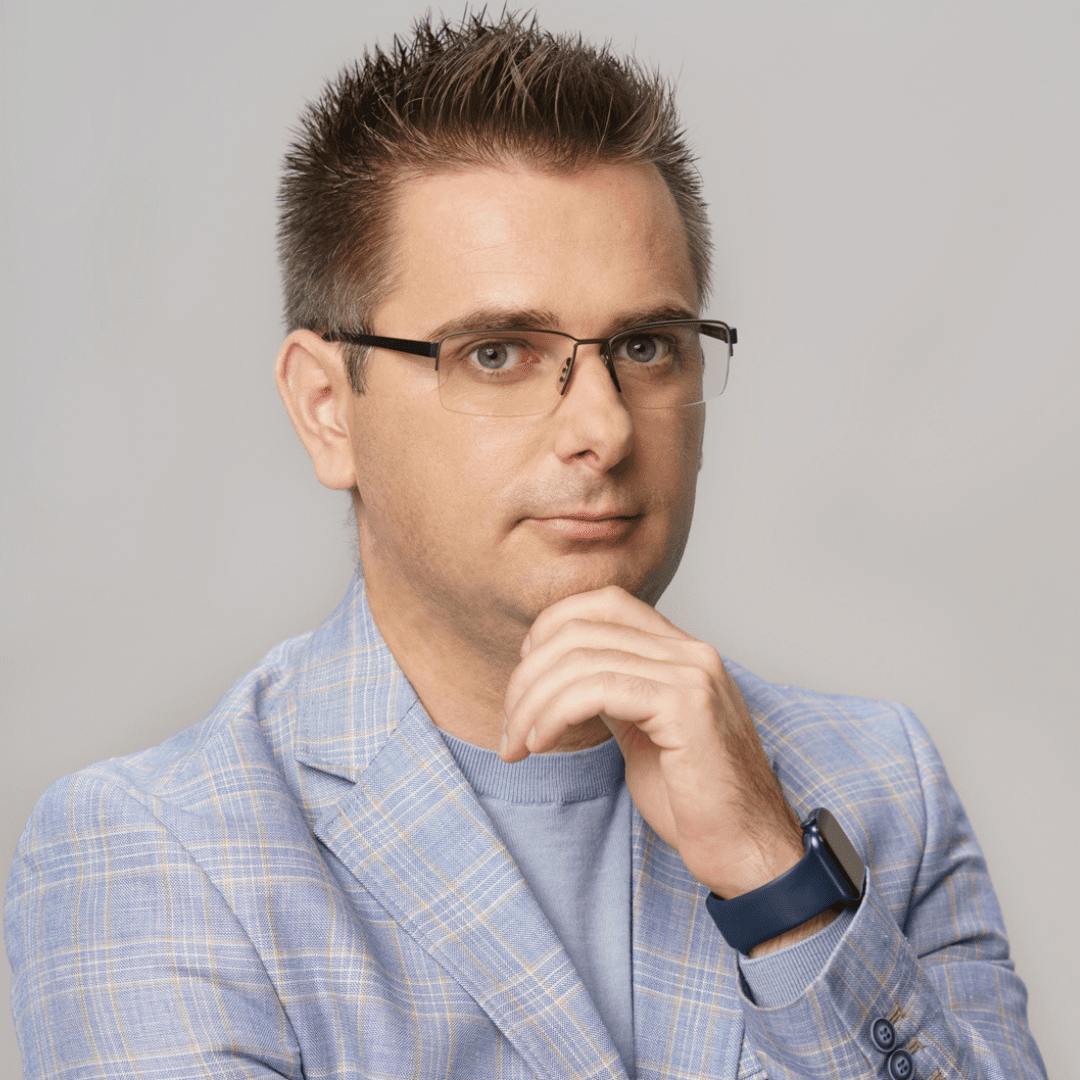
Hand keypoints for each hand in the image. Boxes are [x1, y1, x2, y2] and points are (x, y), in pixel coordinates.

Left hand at [500, 586, 804, 902]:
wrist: (747, 850)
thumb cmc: (694, 802)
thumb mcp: (641, 732)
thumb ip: (612, 693)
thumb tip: (560, 674)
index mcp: (680, 651)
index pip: (602, 603)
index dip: (551, 630)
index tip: (525, 682)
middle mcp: (689, 651)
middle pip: (581, 627)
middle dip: (528, 673)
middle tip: (511, 724)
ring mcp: (690, 674)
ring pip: (581, 658)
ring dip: (532, 701)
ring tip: (518, 743)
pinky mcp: (685, 706)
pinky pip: (597, 689)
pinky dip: (554, 713)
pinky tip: (540, 742)